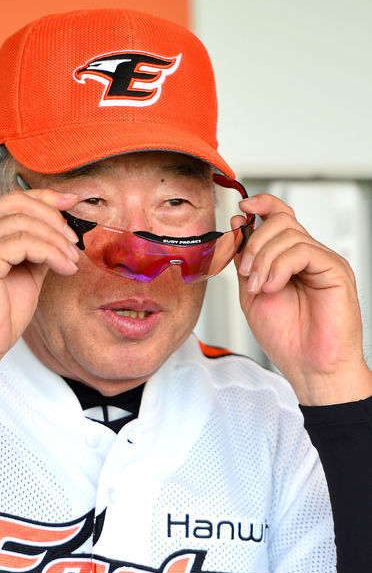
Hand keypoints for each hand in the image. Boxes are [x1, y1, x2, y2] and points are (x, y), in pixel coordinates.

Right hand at [0, 183, 79, 388]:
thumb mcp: (23, 274)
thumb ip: (36, 250)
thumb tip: (60, 234)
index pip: (11, 200)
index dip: (44, 197)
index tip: (71, 202)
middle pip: (17, 203)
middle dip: (53, 217)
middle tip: (73, 241)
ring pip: (24, 222)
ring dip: (56, 240)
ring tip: (71, 260)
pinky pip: (24, 242)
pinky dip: (51, 253)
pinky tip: (64, 268)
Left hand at [234, 194, 371, 404]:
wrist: (309, 367)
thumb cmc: (286, 337)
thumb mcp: (251, 293)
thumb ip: (245, 261)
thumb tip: (237, 226)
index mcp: (289, 260)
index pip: (280, 217)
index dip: (262, 205)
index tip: (242, 208)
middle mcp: (308, 256)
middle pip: (280, 222)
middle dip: (254, 243)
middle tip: (246, 273)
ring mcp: (323, 262)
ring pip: (289, 234)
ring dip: (263, 259)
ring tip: (260, 287)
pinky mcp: (335, 271)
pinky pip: (303, 251)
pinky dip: (280, 267)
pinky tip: (274, 287)